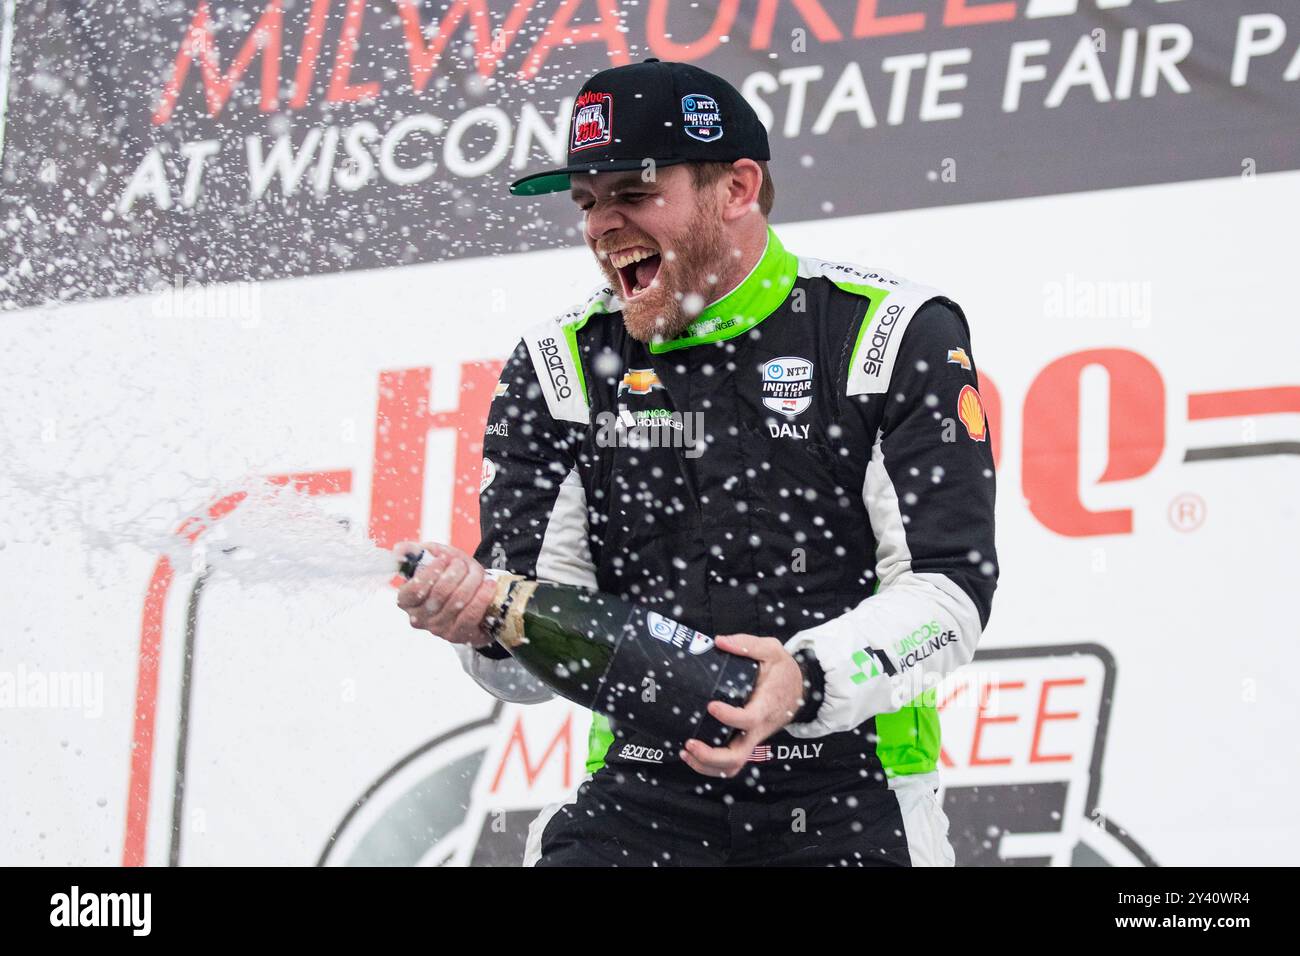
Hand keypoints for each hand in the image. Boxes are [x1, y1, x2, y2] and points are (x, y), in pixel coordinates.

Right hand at [393, 541, 495, 646]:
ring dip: (472, 581)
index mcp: (406, 600)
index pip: (415, 589)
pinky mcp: (459, 635)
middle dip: (456, 572)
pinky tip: (488, 585)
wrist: (473, 598)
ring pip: (458, 601)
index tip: (444, 558)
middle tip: (463, 564)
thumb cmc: (449, 577)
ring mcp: (438, 629)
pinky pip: (471, 615)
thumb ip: (415, 551)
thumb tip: (399, 549)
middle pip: (440, 592)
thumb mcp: (433, 560)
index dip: (431, 571)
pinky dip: (482, 596)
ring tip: (477, 572)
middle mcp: (419, 618)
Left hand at [679, 633, 804, 777]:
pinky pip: (730, 763)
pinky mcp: (747, 742)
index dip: (729, 717)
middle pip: (737, 756)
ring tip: (685, 753)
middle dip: (711, 756)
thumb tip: (720, 641)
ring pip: (732, 765)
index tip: (711, 705)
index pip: (748, 720)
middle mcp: (758, 729)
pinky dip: (710, 766)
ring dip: (706, 765)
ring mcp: (752, 739)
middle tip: (690, 744)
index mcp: (765, 706)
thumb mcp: (772, 650)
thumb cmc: (784, 671)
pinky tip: (692, 756)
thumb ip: (747, 645)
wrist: (801, 690)